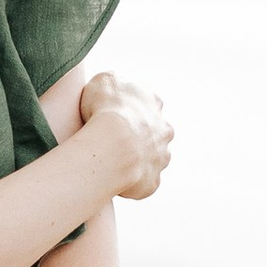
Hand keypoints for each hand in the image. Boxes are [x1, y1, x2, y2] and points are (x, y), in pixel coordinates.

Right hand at [77, 74, 171, 198]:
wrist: (113, 144)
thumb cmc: (105, 111)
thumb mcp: (102, 81)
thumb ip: (109, 82)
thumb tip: (109, 85)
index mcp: (152, 103)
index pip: (147, 105)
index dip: (130, 112)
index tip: (114, 118)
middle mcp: (163, 130)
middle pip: (156, 134)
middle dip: (140, 139)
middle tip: (114, 145)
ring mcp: (161, 157)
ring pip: (152, 160)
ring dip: (137, 162)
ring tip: (113, 166)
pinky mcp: (152, 181)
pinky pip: (144, 185)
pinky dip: (132, 185)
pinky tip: (116, 184)